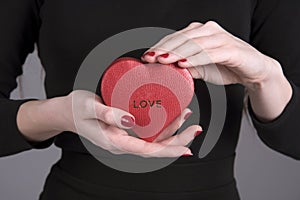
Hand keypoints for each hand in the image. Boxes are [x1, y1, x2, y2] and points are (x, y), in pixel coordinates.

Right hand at [60, 90, 201, 156]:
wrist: (66, 112)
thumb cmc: (75, 109)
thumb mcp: (88, 108)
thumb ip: (107, 113)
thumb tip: (129, 119)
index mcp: (115, 142)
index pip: (148, 151)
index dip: (169, 150)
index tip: (187, 147)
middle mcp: (123, 142)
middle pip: (156, 147)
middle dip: (178, 140)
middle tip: (195, 128)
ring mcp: (125, 137)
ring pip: (154, 139)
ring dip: (172, 130)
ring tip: (186, 115)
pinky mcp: (126, 129)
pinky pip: (148, 131)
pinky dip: (161, 124)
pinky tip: (169, 114)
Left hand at [142, 21, 281, 88]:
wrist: (255, 70)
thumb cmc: (228, 66)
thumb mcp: (201, 68)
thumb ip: (186, 67)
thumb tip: (168, 71)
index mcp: (200, 33)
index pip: (176, 38)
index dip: (160, 46)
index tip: (147, 56)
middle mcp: (209, 31)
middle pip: (182, 39)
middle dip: (164, 49)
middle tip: (150, 58)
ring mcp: (221, 38)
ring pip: (194, 44)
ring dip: (177, 53)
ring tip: (163, 61)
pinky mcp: (231, 49)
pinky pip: (210, 53)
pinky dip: (196, 59)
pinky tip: (184, 64)